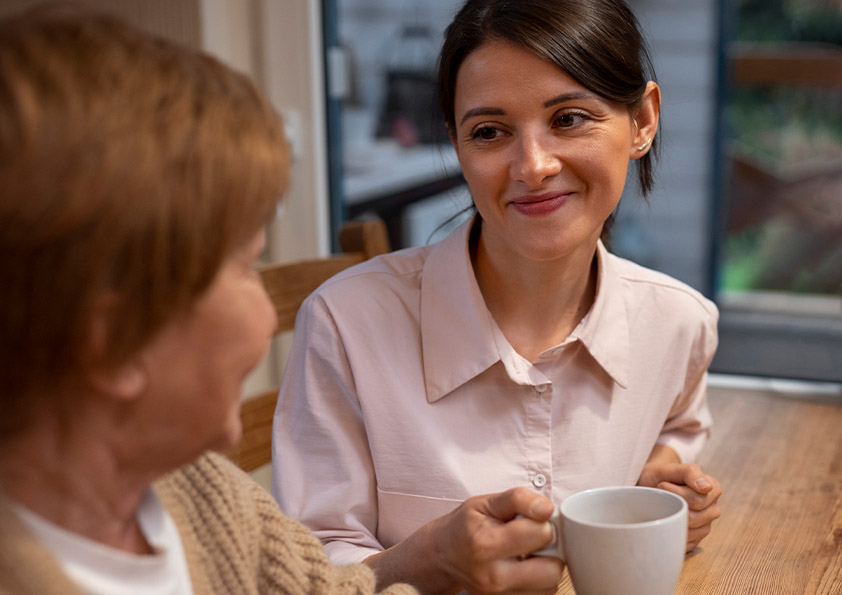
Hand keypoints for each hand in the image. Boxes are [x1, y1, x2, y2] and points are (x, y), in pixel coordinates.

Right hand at [367, 487, 563, 593]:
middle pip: (552, 569)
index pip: (541, 534)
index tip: (532, 517)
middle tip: (535, 538)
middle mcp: (493, 576)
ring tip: (529, 552)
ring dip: (547, 566)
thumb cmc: (465, 526)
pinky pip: (541, 594)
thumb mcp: (485, 502)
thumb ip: (518, 499)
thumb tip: (547, 509)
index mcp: (486, 544)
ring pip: (550, 586)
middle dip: (551, 550)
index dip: (543, 520)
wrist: (442, 555)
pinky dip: (539, 580)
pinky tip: (524, 566)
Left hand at [638, 460, 721, 551]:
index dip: (675, 493)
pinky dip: (671, 532)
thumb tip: (707, 487)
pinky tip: (665, 520)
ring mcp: (705, 526)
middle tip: (662, 497)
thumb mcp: (670, 468)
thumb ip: (689, 473)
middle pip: (694, 517)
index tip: (663, 485)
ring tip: (663, 506)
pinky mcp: (695, 539)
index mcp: (713, 490)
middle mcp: (713, 509)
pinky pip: (684, 542)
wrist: (648, 486)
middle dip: (672, 507)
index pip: (698, 500)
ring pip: (690, 532)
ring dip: (671, 520)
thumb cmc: (660, 476)